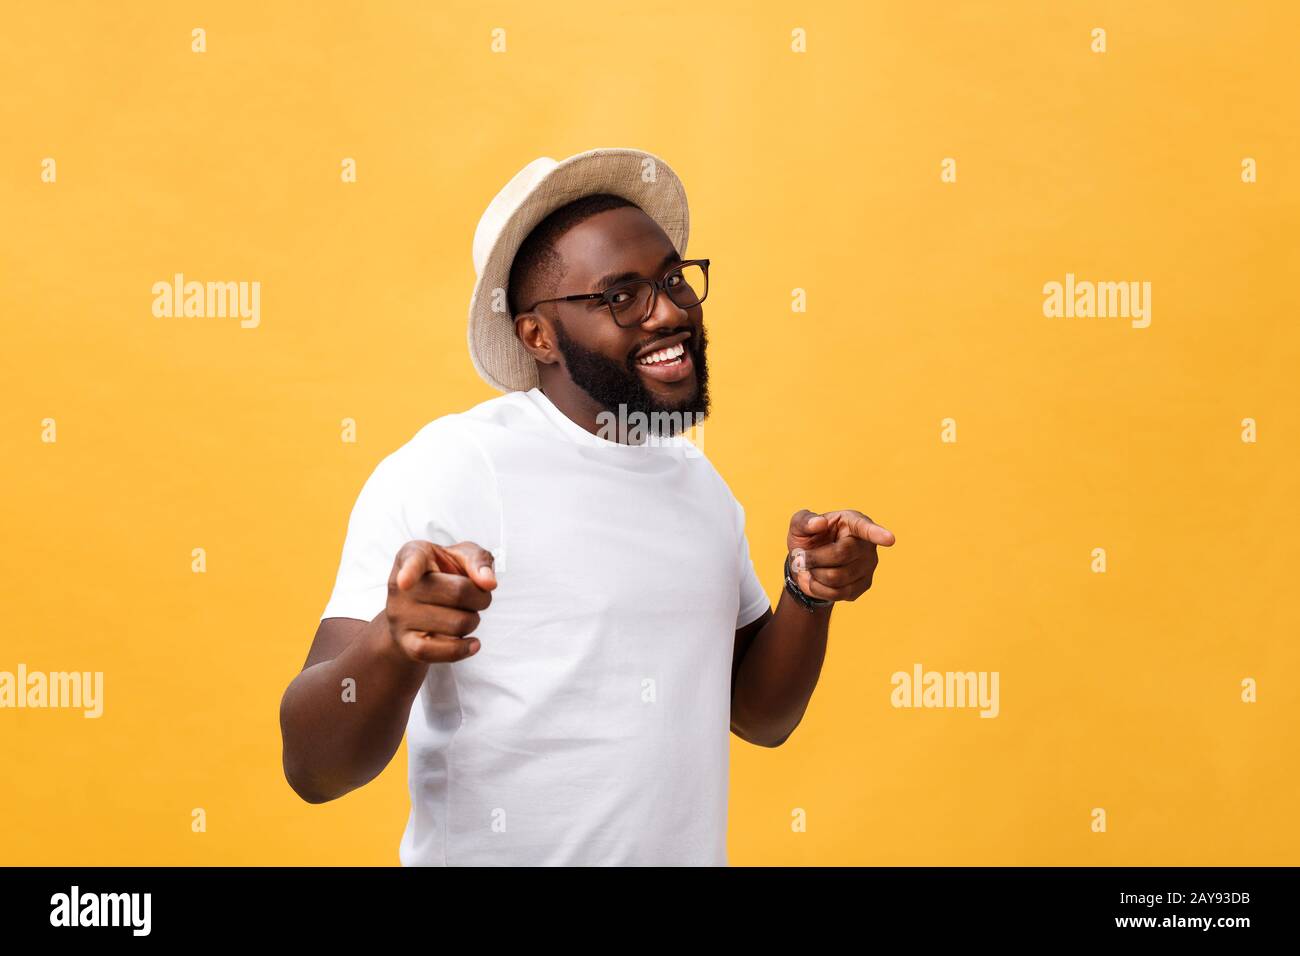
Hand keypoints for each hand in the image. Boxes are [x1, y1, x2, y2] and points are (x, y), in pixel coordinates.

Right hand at [385, 540, 495, 662]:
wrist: (417, 608)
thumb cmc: (443, 575)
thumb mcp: (461, 556)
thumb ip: (477, 559)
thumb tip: (488, 582)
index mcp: (413, 554)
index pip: (412, 561)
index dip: (410, 572)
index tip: (405, 582)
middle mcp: (400, 587)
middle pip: (459, 593)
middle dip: (481, 597)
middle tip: (477, 597)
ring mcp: (400, 617)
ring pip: (457, 623)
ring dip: (474, 621)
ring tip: (465, 615)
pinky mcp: (407, 644)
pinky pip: (441, 652)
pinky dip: (463, 649)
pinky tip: (473, 643)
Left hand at [786, 509, 894, 603]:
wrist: (808, 564)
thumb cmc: (808, 539)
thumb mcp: (799, 526)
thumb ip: (804, 521)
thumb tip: (819, 523)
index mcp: (853, 522)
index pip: (865, 528)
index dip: (877, 533)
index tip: (890, 539)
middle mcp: (866, 544)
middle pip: (841, 555)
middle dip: (814, 558)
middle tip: (801, 557)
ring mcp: (869, 565)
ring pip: (837, 577)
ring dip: (814, 574)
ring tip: (810, 567)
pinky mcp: (864, 585)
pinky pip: (837, 593)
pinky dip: (818, 588)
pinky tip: (816, 579)